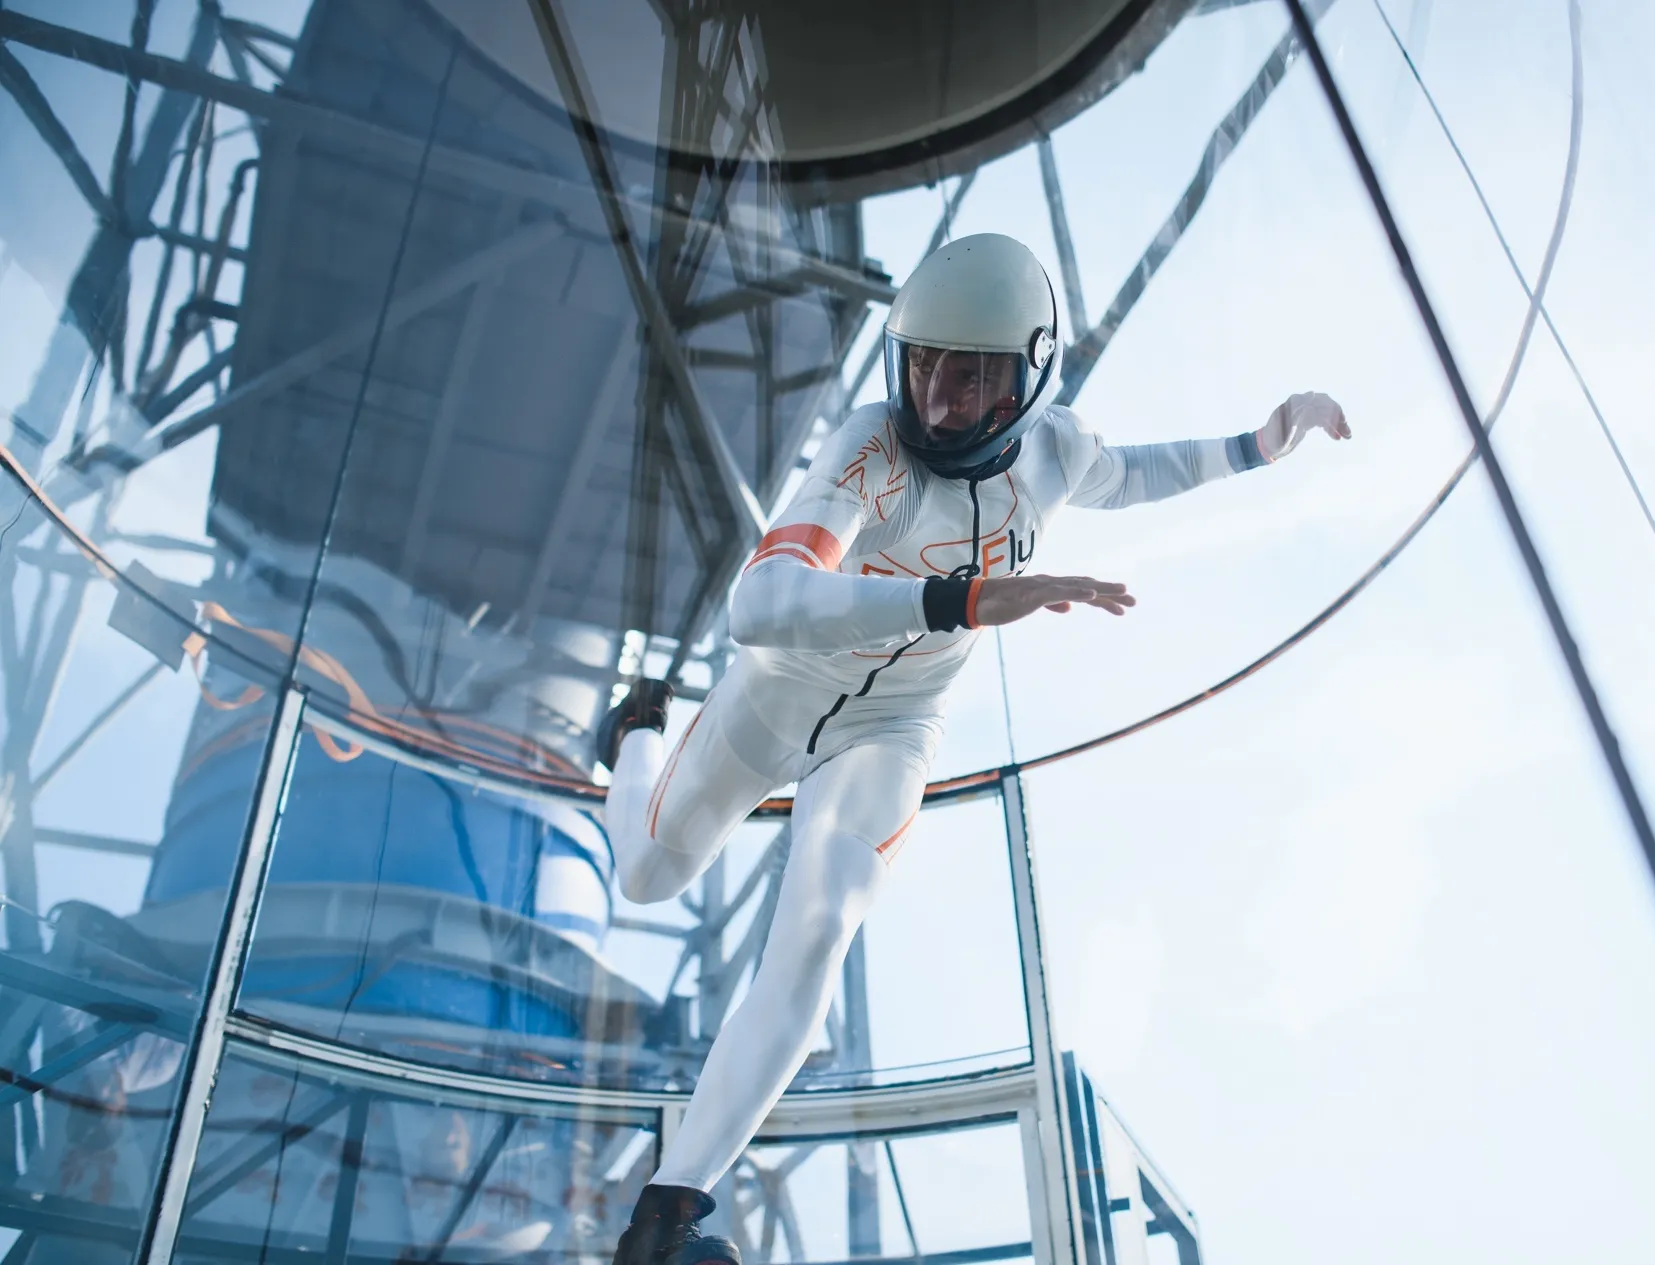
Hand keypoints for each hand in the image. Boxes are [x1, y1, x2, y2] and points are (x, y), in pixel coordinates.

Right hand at [972, 574, 1134, 626]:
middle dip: (1111, 593)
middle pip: (1087, 586)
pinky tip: (1092, 593)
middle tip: (1134, 600)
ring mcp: (1043, 588)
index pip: (1083, 590)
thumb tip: (1070, 608)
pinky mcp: (1034, 594)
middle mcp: (1052, 584)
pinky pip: (1059, 593)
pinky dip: (1078, 592)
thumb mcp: (1032, 605)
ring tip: (1122, 593)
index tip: (1124, 605)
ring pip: (1079, 587)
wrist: (978, 601)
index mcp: (1052, 588)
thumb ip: (1052, 604)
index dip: (1105, 596)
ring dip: (1102, 590)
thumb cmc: (1003, 604)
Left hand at [1256, 391, 1350, 461]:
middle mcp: (1301, 404)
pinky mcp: (1307, 420)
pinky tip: (1337, 437)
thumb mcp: (1282, 426)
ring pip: (1327, 414)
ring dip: (1338, 424)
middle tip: (1347, 432)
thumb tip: (1311, 394)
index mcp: (1295, 402)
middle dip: (1338, 418)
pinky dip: (1331, 428)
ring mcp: (1305, 412)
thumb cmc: (1272, 438)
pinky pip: (1324, 420)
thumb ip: (1297, 411)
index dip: (1332, 411)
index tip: (1341, 423)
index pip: (1320, 401)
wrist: (1266, 447)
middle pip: (1326, 406)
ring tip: (1347, 436)